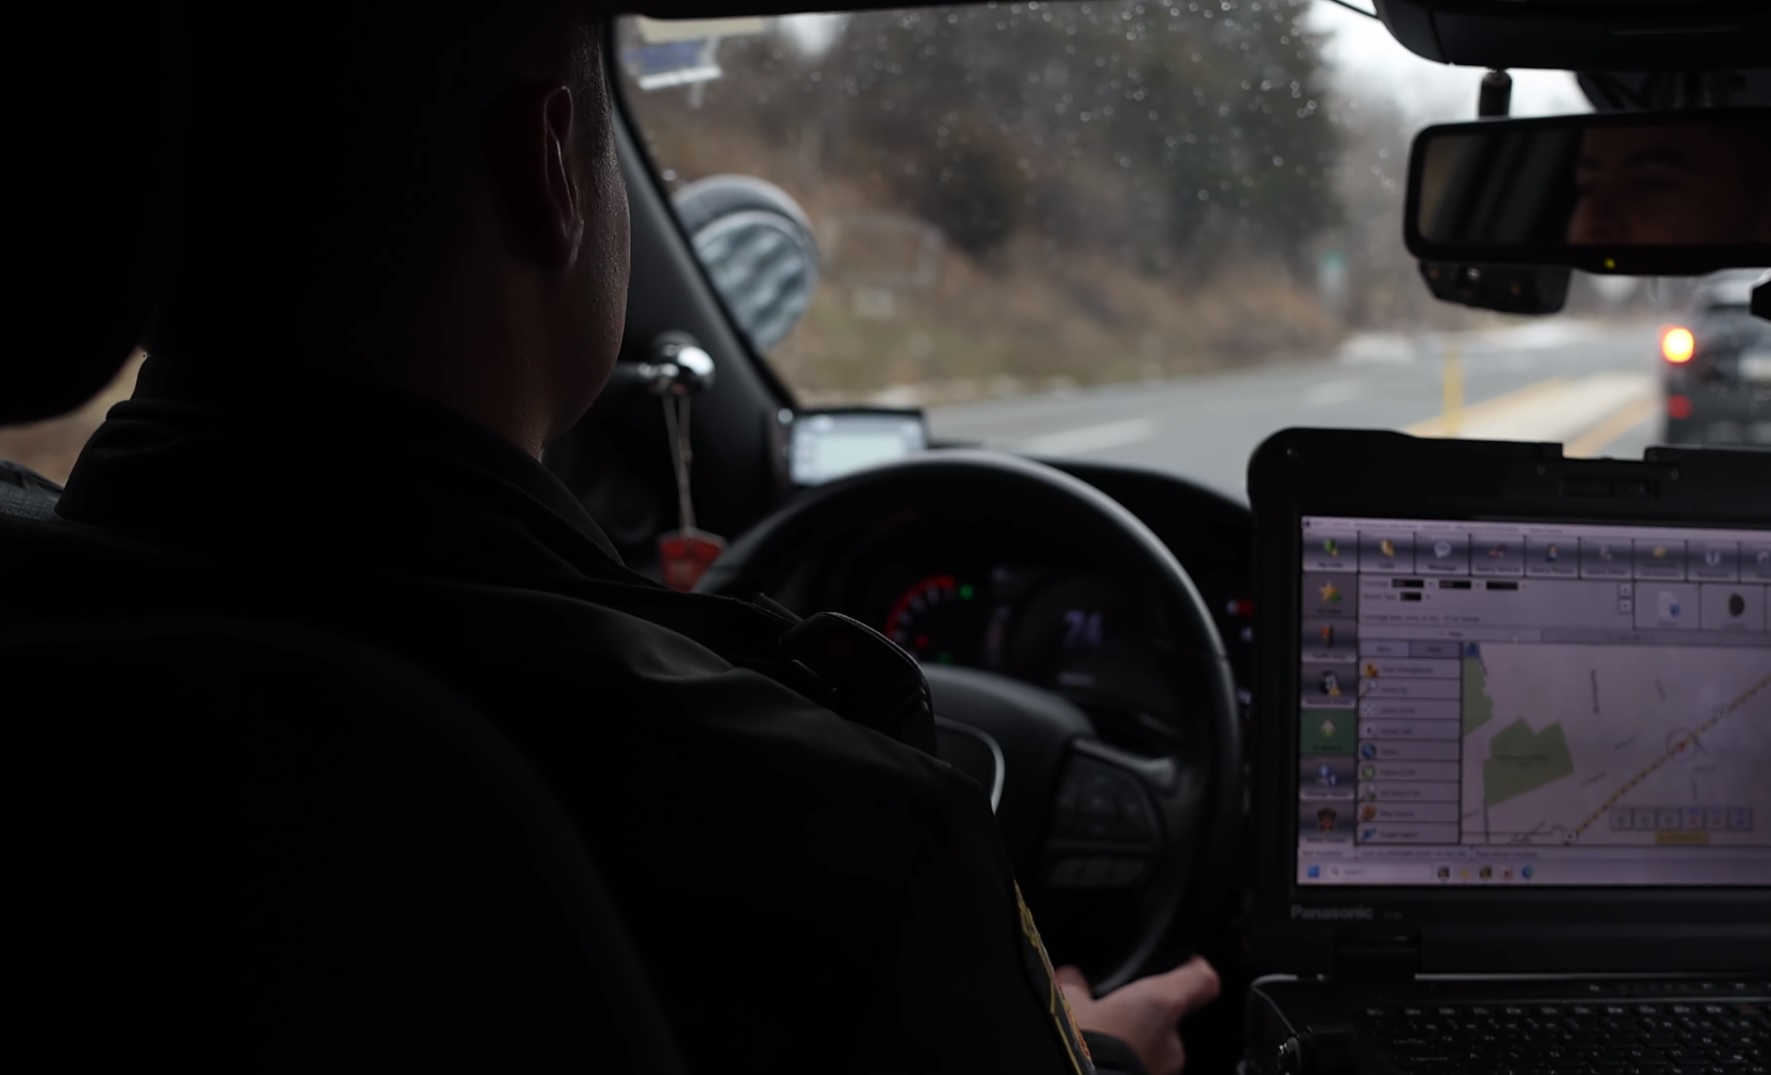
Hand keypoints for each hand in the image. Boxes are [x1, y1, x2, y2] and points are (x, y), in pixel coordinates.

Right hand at [1055, 957, 1220, 1074]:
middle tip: (1110, 1015)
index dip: (1193, 969)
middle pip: (1168, 1019)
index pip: (1201, 980)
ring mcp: (1164, 1071)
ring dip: (1134, 1044)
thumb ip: (1075, 985)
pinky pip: (1143, 1069)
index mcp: (1161, 1005)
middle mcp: (1172, 1042)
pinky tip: (1099, 1062)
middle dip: (1142, 1017)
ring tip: (1098, 1044)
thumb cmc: (1083, 1047)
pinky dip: (1127, 1065)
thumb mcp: (1067, 1004)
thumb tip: (1071, 975)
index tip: (1186, 963)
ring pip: (1155, 1049)